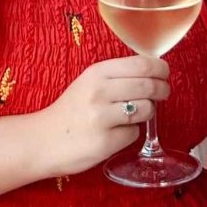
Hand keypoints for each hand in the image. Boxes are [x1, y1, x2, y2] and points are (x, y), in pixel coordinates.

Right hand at [29, 55, 169, 177]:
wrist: (41, 141)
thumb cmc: (70, 111)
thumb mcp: (88, 83)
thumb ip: (117, 76)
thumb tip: (154, 72)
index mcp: (97, 73)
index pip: (141, 64)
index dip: (160, 69)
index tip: (164, 74)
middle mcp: (100, 92)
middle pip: (149, 85)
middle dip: (162, 89)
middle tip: (163, 93)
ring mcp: (102, 118)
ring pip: (146, 109)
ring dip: (148, 112)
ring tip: (134, 114)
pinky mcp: (105, 142)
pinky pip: (134, 133)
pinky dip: (130, 133)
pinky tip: (115, 132)